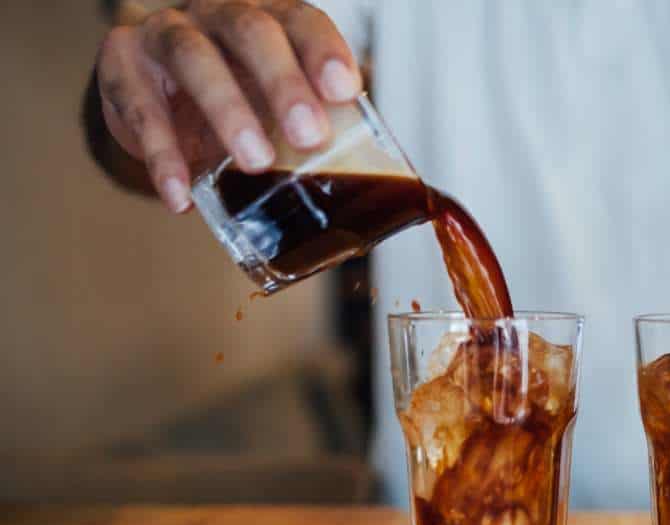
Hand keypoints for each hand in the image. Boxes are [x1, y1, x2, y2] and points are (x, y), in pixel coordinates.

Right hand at [96, 0, 362, 212]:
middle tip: (309, 135)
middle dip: (283, 83)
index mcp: (268, 21)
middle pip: (251, 31)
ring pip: (194, 56)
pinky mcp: (123, 64)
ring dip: (228, 110)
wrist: (153, 98)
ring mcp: (167, 34)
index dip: (323, 52)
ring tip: (253, 162)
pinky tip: (181, 194)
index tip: (344, 90)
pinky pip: (140, 106)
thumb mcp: (274, 108)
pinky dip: (163, 155)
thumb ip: (315, 128)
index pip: (301, 21)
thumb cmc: (233, 98)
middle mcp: (218, 16)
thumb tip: (378, 185)